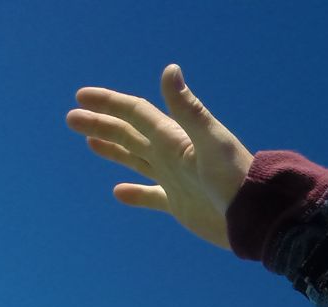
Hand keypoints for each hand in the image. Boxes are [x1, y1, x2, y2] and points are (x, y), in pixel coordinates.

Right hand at [68, 64, 254, 249]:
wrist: (256, 216)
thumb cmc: (236, 178)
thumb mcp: (210, 141)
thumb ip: (187, 109)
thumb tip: (170, 69)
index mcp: (175, 138)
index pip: (136, 112)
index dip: (110, 102)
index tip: (81, 96)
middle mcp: (172, 155)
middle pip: (130, 134)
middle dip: (102, 123)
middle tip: (71, 118)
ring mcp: (174, 179)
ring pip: (136, 160)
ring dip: (113, 149)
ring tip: (89, 141)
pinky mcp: (179, 204)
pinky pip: (151, 196)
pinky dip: (135, 194)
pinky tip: (119, 192)